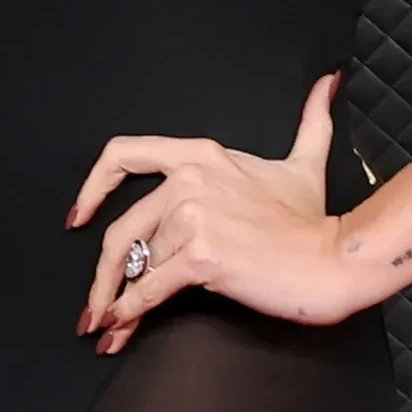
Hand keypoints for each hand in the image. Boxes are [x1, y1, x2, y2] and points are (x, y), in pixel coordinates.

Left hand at [69, 74, 362, 352]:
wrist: (333, 261)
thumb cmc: (313, 222)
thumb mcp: (304, 163)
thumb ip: (309, 122)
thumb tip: (328, 80)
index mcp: (200, 156)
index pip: (124, 155)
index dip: (92, 188)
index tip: (78, 216)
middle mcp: (189, 179)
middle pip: (122, 230)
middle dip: (102, 275)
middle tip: (92, 307)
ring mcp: (193, 216)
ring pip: (138, 266)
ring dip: (119, 303)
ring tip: (111, 329)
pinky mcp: (199, 255)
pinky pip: (149, 289)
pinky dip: (128, 313)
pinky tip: (118, 331)